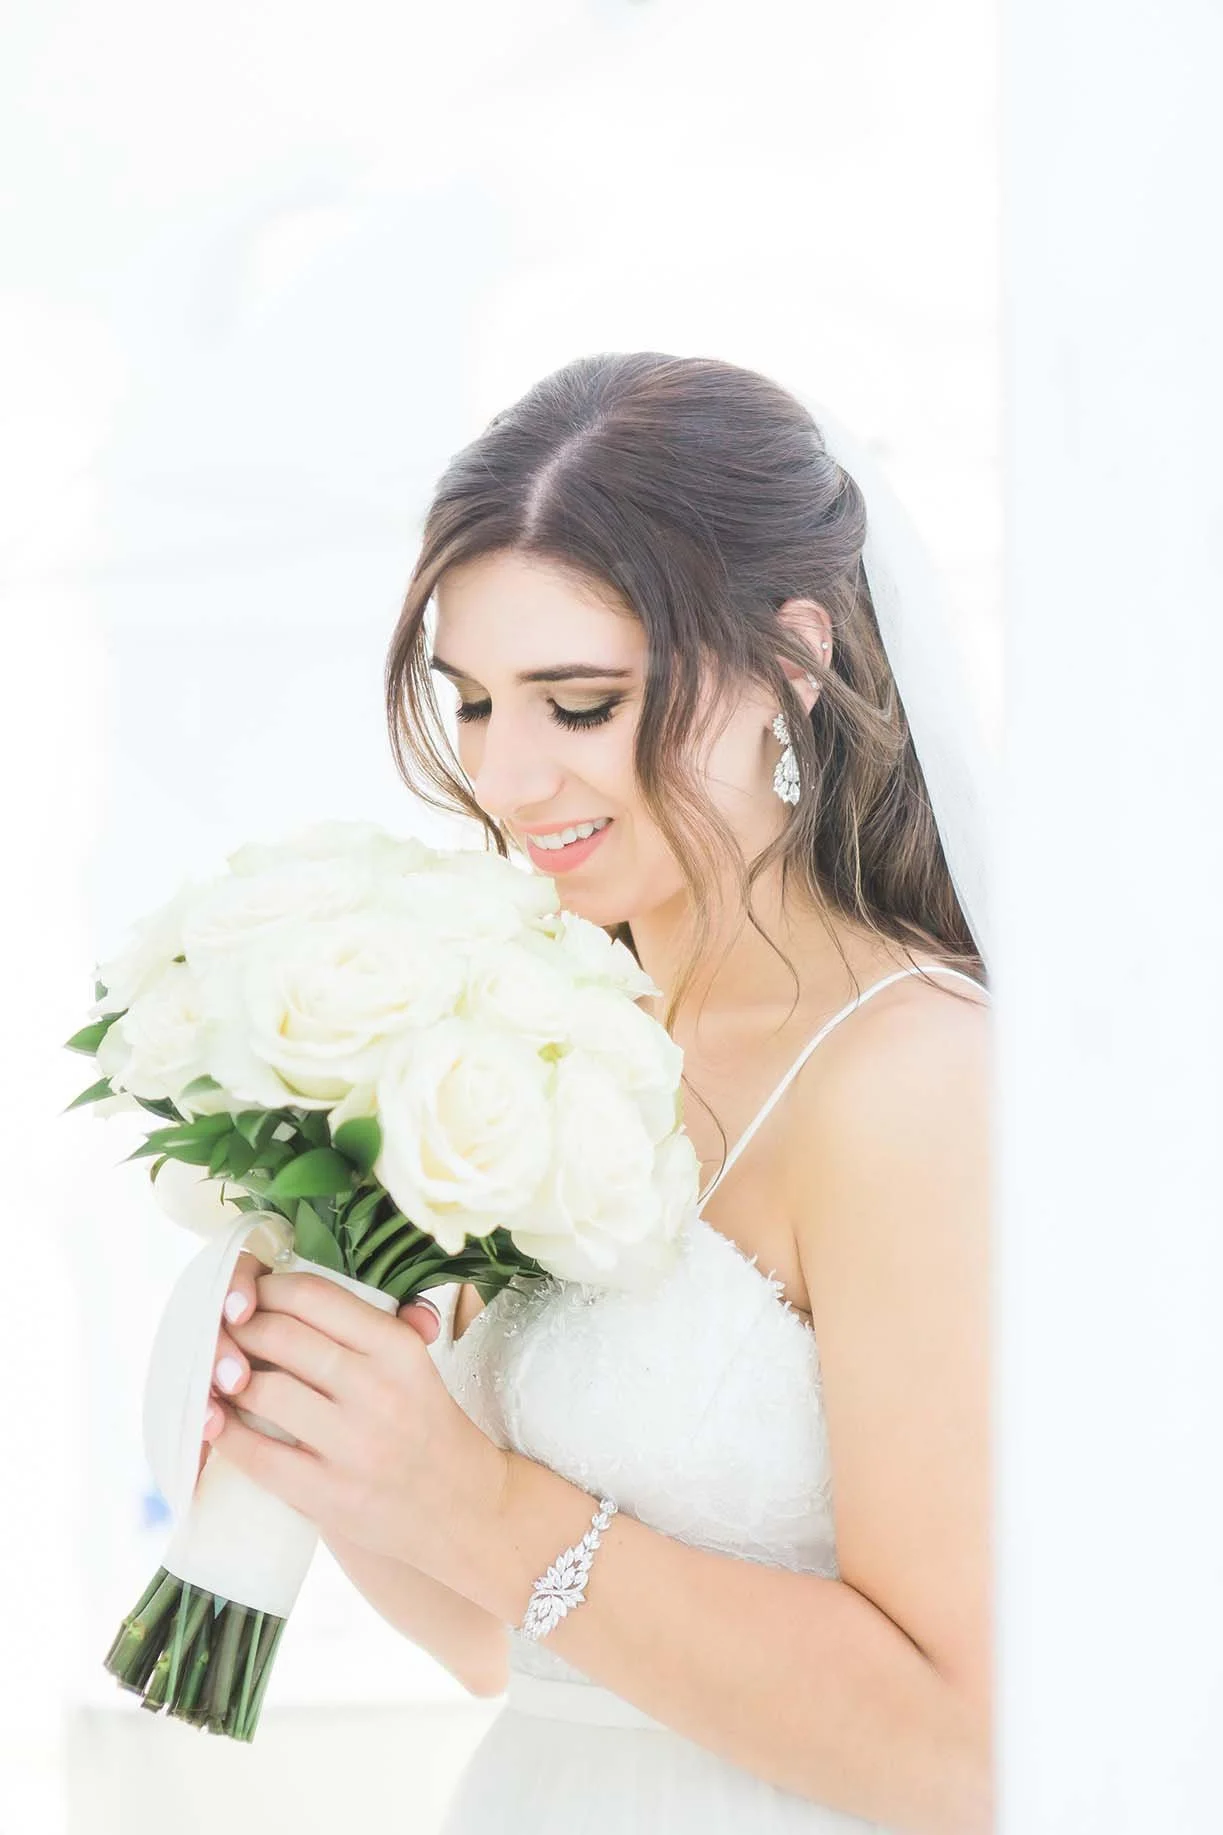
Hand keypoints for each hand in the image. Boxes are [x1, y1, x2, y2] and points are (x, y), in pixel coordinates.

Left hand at [205, 1269, 509, 1586]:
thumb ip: (373, 1318)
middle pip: (279, 1335)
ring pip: (262, 1389)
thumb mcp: (418, 1363)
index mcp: (397, 1347)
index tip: (246, 1295)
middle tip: (221, 1332)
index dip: (265, 1288)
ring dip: (224, 1377)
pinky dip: (224, 1433)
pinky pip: (256, 1454)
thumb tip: (311, 1281)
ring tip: (216, 1373)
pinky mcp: (328, 1495)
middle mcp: (377, 1388)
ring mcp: (352, 1444)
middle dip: (237, 1328)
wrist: (462, 1509)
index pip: (312, 1295)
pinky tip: (211, 1420)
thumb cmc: (426, 1426)